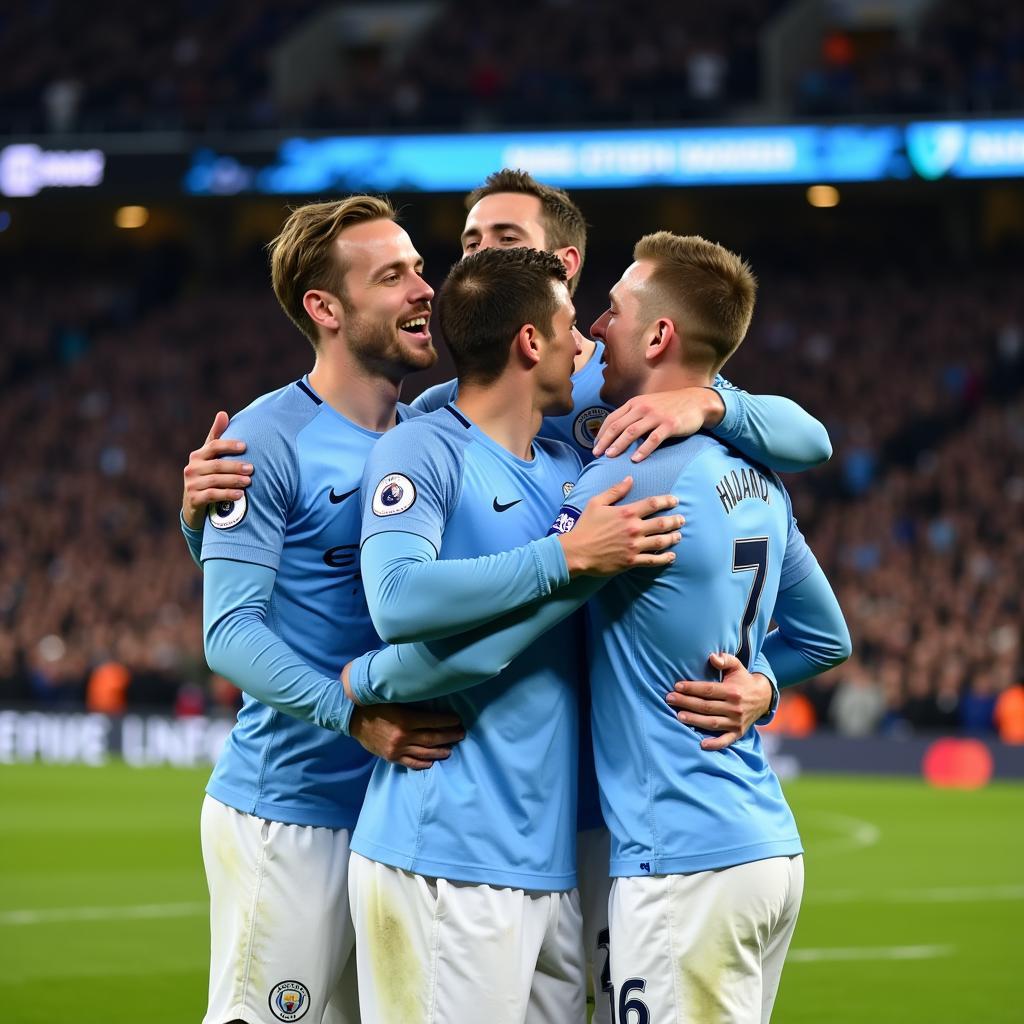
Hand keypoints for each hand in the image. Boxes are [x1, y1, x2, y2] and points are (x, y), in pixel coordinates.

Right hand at [181, 411, 251, 529]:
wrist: (194, 503)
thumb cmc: (208, 474)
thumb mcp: (211, 457)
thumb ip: (217, 436)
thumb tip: (223, 413)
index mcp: (198, 455)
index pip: (213, 446)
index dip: (229, 445)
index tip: (245, 446)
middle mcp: (192, 468)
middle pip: (216, 465)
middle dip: (235, 466)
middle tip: (252, 468)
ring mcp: (191, 484)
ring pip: (215, 480)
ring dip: (233, 480)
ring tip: (249, 482)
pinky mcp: (194, 499)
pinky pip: (212, 495)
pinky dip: (226, 494)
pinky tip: (240, 495)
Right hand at [343, 661, 465, 769]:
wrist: (351, 717)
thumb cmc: (374, 703)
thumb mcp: (393, 698)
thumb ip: (411, 701)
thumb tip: (430, 695)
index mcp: (405, 719)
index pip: (433, 721)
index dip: (447, 721)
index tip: (457, 720)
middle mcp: (403, 736)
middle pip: (433, 738)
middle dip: (449, 736)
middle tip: (461, 734)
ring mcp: (397, 749)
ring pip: (424, 753)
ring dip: (440, 751)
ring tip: (451, 749)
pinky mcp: (391, 757)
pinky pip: (410, 763)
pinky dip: (422, 764)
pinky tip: (432, 762)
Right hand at [557, 476, 682, 576]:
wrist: (577, 552)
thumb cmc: (585, 526)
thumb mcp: (596, 503)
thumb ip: (615, 491)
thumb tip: (630, 479)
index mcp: (627, 513)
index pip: (653, 503)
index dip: (667, 500)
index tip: (675, 500)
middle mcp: (634, 529)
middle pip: (662, 523)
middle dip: (675, 520)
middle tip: (682, 519)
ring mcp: (634, 546)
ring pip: (661, 541)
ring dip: (673, 538)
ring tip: (679, 535)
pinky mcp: (632, 561)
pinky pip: (653, 560)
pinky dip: (665, 558)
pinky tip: (672, 556)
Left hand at [592, 388, 725, 461]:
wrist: (696, 401)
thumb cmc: (670, 406)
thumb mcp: (648, 405)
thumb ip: (633, 415)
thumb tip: (617, 432)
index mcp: (635, 403)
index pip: (612, 419)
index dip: (601, 434)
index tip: (595, 446)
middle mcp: (642, 407)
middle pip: (618, 426)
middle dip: (605, 441)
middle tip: (596, 454)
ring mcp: (656, 416)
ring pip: (632, 432)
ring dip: (619, 445)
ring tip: (610, 456)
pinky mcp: (669, 425)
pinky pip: (653, 439)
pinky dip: (643, 450)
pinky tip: (635, 459)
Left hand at [665, 652, 772, 751]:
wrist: (763, 697)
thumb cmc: (743, 680)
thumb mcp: (737, 666)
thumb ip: (725, 660)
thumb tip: (712, 657)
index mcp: (733, 691)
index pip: (708, 690)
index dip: (691, 688)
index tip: (677, 686)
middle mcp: (735, 708)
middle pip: (706, 706)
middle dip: (686, 702)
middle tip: (669, 699)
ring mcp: (737, 722)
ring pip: (712, 723)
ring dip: (694, 720)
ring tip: (678, 716)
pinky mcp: (738, 733)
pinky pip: (726, 740)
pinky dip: (715, 744)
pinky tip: (701, 744)